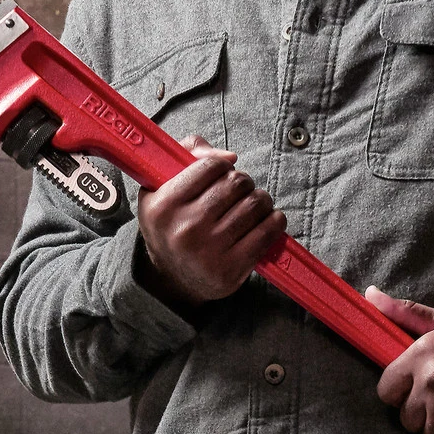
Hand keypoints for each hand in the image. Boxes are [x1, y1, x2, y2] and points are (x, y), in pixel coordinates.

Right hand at [136, 134, 286, 307]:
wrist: (173, 279)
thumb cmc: (171, 225)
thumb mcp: (159, 187)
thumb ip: (188, 154)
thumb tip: (229, 157)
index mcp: (163, 206)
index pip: (210, 166)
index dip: (222, 165)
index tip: (221, 174)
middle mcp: (185, 229)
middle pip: (237, 182)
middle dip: (244, 182)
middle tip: (239, 192)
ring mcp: (210, 251)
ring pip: (256, 204)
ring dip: (261, 200)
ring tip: (252, 206)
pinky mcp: (231, 269)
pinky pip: (268, 232)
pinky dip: (274, 221)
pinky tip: (266, 220)